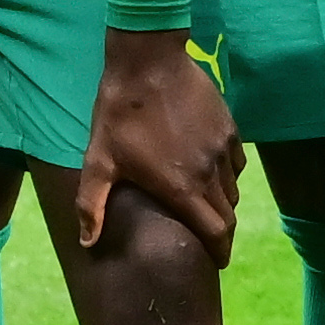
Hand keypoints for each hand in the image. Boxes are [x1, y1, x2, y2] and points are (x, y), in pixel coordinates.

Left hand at [77, 26, 246, 256]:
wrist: (149, 62)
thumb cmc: (120, 115)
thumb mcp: (99, 161)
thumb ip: (93, 205)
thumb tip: (87, 243)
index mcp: (182, 188)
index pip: (216, 232)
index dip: (220, 251)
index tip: (219, 262)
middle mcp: (210, 173)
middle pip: (229, 214)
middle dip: (222, 231)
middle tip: (212, 239)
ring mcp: (222, 149)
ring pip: (234, 188)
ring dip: (224, 202)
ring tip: (209, 205)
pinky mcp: (229, 128)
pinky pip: (236, 162)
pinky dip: (229, 174)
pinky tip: (213, 169)